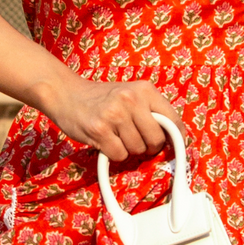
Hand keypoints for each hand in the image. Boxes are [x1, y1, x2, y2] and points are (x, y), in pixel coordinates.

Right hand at [34, 73, 181, 161]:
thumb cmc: (101, 98)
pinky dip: (113, 154)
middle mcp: (131, 99)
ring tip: (115, 135)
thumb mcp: (130, 95)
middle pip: (156, 140)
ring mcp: (115, 114)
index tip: (177, 146)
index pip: (173, 120)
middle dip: (149, 147)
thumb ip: (151, 111)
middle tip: (136, 140)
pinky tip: (105, 140)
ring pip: (137, 149)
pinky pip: (119, 155)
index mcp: (144, 89)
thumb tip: (175, 138)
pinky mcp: (100, 130)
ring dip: (128, 149)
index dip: (178, 138)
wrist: (65, 93)